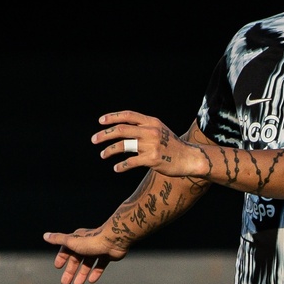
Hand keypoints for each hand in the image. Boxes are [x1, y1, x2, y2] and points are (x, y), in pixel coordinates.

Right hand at [42, 226, 127, 283]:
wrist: (114, 240)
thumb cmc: (92, 241)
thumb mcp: (71, 241)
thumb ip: (58, 239)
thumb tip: (45, 235)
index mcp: (77, 240)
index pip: (67, 249)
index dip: (62, 258)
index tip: (58, 267)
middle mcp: (87, 244)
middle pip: (76, 260)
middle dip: (70, 271)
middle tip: (65, 283)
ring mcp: (97, 250)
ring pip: (87, 264)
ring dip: (82, 274)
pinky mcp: (107, 255)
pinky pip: (100, 265)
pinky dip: (95, 272)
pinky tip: (91, 281)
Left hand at [94, 111, 210, 177]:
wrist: (189, 158)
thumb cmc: (172, 146)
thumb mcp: (160, 130)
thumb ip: (144, 127)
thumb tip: (123, 128)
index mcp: (152, 122)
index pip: (128, 115)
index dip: (113, 117)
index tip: (101, 121)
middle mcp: (151, 131)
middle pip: (122, 129)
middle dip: (105, 134)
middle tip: (94, 139)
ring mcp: (152, 145)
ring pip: (124, 145)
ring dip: (110, 150)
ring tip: (103, 154)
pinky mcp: (152, 159)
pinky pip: (131, 162)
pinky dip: (121, 166)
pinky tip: (116, 168)